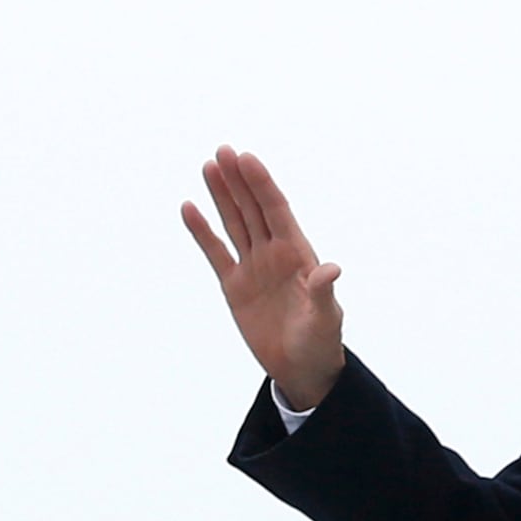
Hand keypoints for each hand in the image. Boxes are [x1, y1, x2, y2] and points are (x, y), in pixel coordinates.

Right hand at [181, 147, 347, 410]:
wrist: (303, 369)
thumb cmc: (321, 343)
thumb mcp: (326, 319)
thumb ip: (324, 292)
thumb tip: (331, 269)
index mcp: (298, 256)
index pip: (277, 211)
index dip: (262, 185)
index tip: (247, 159)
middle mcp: (274, 255)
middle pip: (253, 209)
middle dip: (239, 180)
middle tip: (223, 150)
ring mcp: (253, 267)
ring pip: (235, 223)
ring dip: (222, 196)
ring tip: (209, 166)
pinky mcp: (234, 285)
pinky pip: (215, 252)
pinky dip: (202, 231)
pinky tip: (190, 208)